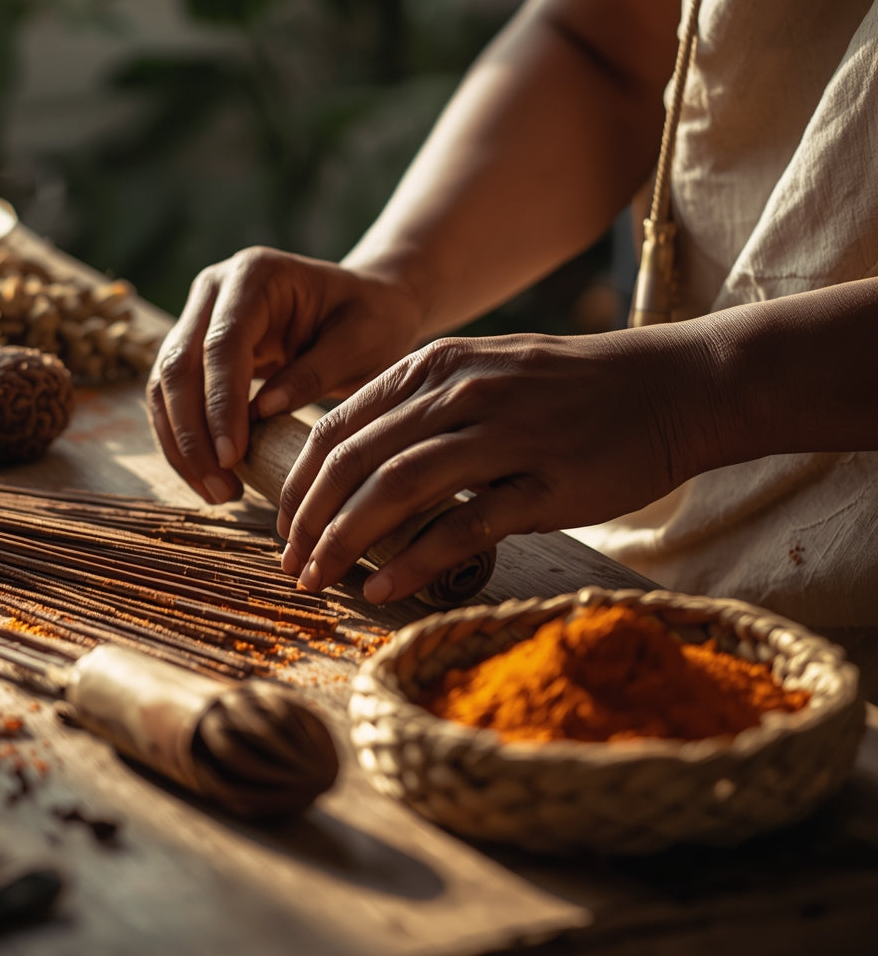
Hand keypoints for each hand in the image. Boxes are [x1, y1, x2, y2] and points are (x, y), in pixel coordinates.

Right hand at [147, 247, 422, 503]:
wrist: (368, 305)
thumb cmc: (373, 320)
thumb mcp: (363, 343)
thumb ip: (315, 372)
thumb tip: (262, 412)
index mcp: (256, 274)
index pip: (221, 344)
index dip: (220, 404)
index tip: (231, 457)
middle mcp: (216, 288)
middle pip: (179, 364)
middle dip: (193, 433)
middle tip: (221, 488)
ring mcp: (200, 315)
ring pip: (165, 385)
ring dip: (182, 443)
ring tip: (217, 492)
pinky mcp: (196, 348)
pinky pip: (174, 397)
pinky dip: (185, 439)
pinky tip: (209, 477)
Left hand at [279, 330, 715, 601]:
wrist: (671, 387)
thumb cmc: (568, 389)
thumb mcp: (483, 370)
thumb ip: (419, 404)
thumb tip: (354, 456)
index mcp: (435, 366)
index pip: (338, 426)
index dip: (299, 481)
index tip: (283, 526)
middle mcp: (459, 393)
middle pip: (355, 460)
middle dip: (309, 518)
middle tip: (290, 563)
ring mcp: (502, 435)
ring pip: (395, 489)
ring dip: (344, 540)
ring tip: (318, 580)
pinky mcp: (544, 484)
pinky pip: (462, 525)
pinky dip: (412, 560)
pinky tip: (382, 589)